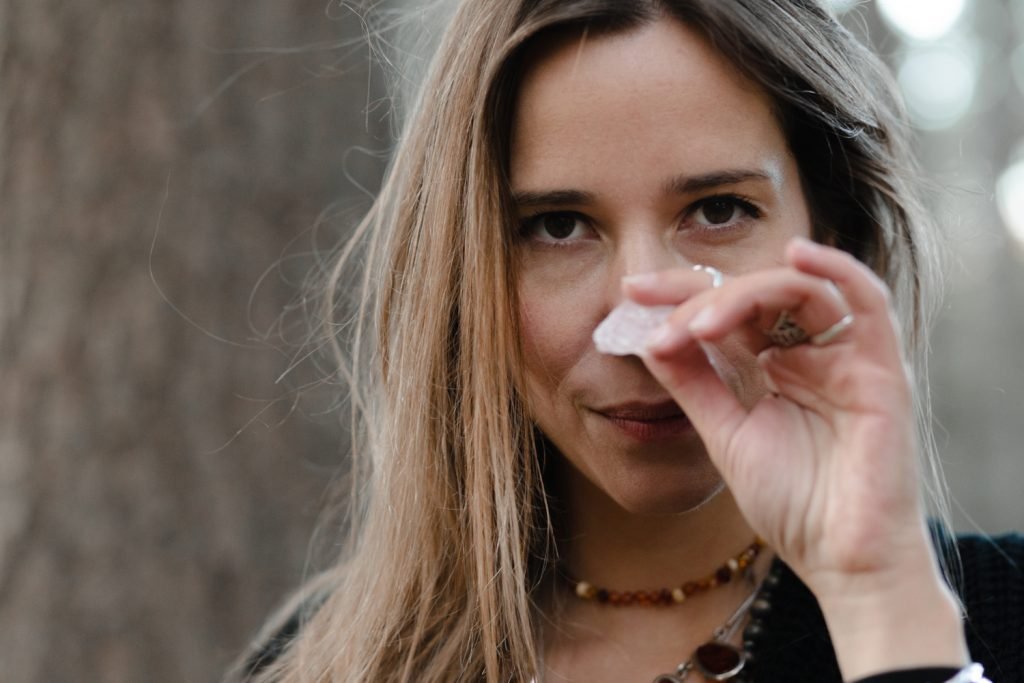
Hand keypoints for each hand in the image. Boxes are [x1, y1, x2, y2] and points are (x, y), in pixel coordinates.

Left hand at [626, 237, 930, 590]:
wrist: (842, 560)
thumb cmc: (793, 503)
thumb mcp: (724, 432)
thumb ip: (693, 383)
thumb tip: (651, 336)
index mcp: (776, 365)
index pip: (727, 310)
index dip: (680, 294)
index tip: (631, 292)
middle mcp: (812, 352)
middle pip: (756, 294)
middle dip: (700, 296)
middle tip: (656, 315)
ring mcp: (847, 357)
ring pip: (799, 290)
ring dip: (744, 295)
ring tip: (700, 324)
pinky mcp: (881, 369)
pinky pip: (868, 301)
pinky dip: (837, 268)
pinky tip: (797, 254)